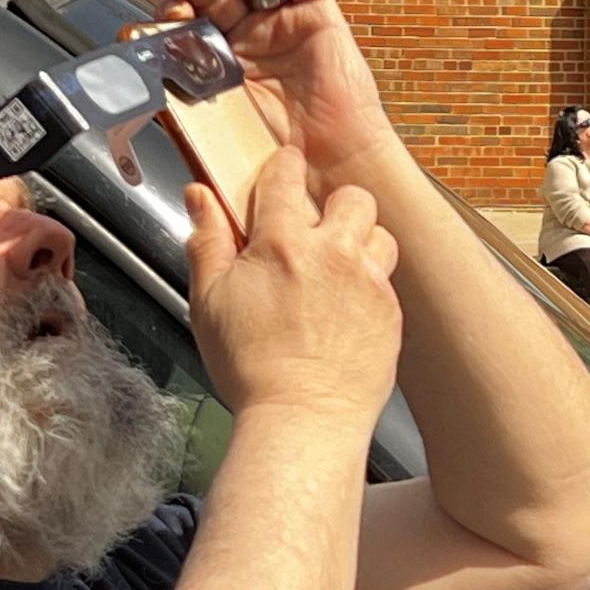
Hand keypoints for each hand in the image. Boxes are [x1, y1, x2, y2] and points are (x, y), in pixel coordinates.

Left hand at [158, 0, 395, 192]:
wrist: (328, 173)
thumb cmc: (280, 166)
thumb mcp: (215, 139)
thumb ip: (180, 115)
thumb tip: (142, 92)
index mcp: (223, 67)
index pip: (191, 23)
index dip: (174, 13)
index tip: (162, 18)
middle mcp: (252, 41)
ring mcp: (285, 26)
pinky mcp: (319, 19)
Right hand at [185, 145, 400, 425]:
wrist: (303, 420)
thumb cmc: (252, 370)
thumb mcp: (208, 303)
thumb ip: (206, 242)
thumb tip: (199, 197)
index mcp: (282, 243)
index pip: (287, 173)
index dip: (283, 169)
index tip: (281, 177)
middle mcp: (333, 253)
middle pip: (351, 195)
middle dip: (334, 208)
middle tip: (316, 234)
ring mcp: (368, 281)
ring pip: (379, 232)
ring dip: (361, 242)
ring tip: (339, 270)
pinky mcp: (390, 312)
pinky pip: (388, 278)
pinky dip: (371, 284)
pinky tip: (347, 309)